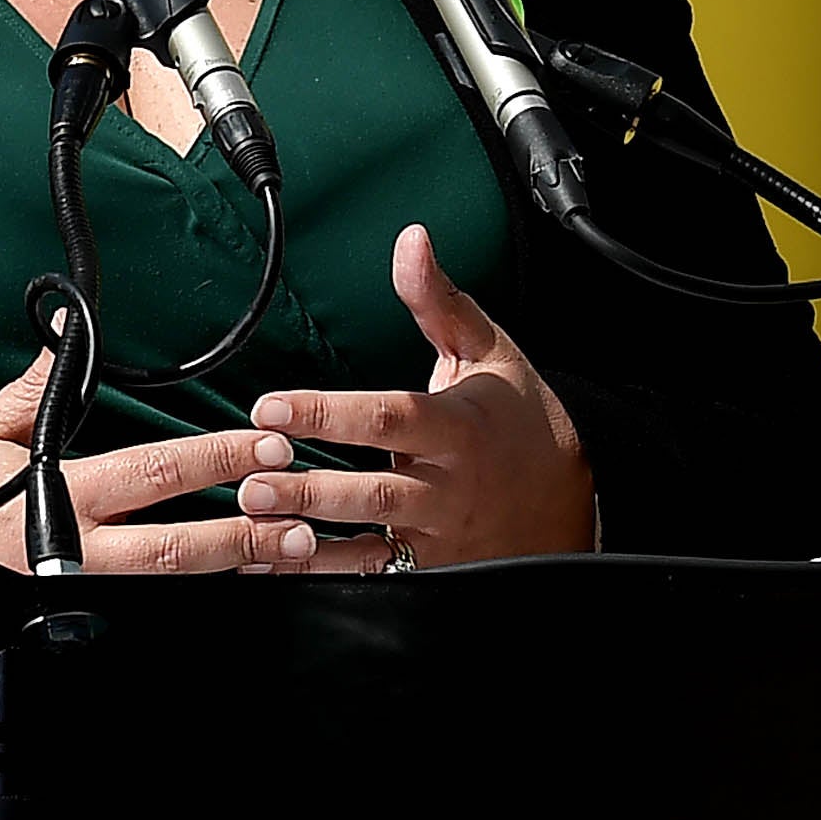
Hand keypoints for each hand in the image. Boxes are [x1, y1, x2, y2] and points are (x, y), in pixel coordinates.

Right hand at [0, 348, 281, 573]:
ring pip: (170, 583)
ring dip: (236, 567)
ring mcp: (77, 591)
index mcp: (60, 496)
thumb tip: (71, 332)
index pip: (154, 472)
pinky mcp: (71, 613)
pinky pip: (144, 601)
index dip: (216, 459)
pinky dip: (196, 590)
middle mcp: (76, 551)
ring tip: (291, 553)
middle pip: (177, 546)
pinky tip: (236, 578)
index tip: (264, 443)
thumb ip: (38, 387)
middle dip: (247, 529)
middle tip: (300, 514)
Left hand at [235, 225, 595, 572]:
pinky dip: (323, 576)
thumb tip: (410, 241)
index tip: (271, 407)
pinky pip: (375, 578)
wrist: (569, 502)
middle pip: (375, 491)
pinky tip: (274, 567)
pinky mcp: (433, 572)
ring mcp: (442, 537)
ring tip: (254, 527)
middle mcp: (450, 487)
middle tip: (251, 481)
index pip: (388, 417)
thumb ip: (437, 300)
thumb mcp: (487, 352)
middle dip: (310, 489)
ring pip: (372, 545)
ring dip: (309, 541)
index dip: (327, 414)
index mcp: (459, 427)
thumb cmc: (518, 419)